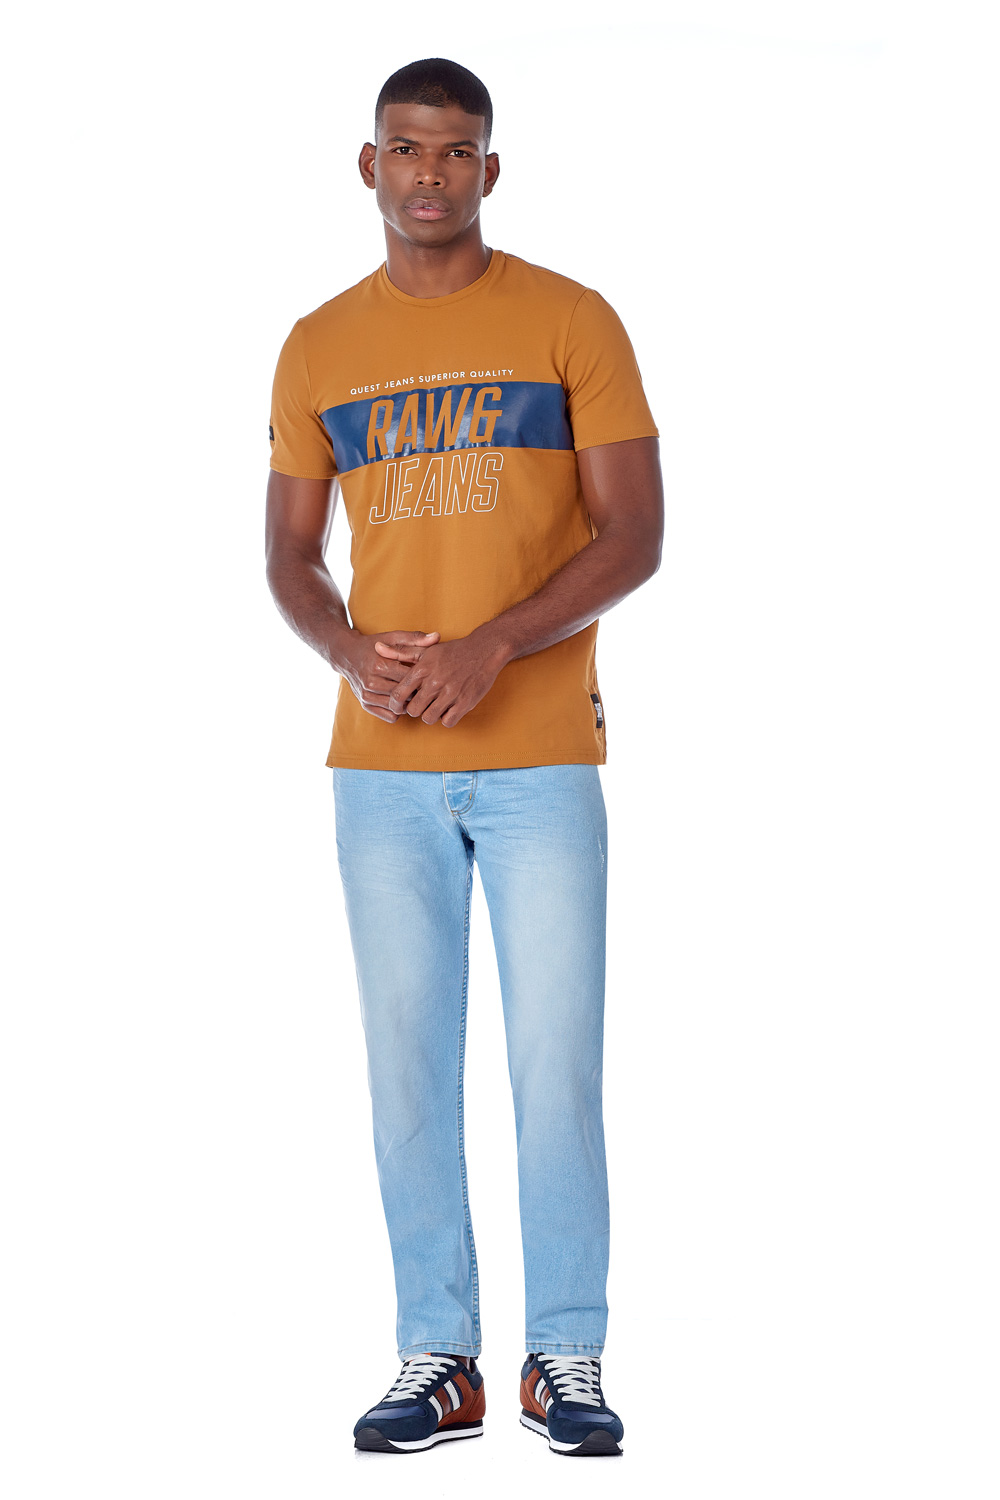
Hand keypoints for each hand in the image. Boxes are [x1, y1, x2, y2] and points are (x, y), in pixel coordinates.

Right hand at [339, 629, 439, 721]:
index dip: (423, 678)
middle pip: (404, 694)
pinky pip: (390, 716)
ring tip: (415, 694)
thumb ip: (415, 638)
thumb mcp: (392, 637)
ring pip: (398, 707)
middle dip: (418, 692)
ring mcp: (366, 695)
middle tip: (427, 689)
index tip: (430, 675)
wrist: (346, 655)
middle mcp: (371, 681)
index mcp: (379, 664)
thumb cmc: (372, 645)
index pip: (410, 677)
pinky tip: (403, 701)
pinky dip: (399, 711)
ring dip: (409, 703)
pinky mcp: (364, 704)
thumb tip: (437, 637)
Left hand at [375, 631, 508, 726]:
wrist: (484, 650)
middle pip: (413, 710)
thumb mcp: (426, 650)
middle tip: (421, 704)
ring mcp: (450, 693)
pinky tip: (449, 709)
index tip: (399, 705)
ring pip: (429, 718)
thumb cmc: (453, 651)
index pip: (399, 694)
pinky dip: (447, 718)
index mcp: (422, 669)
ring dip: (430, 715)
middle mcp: (435, 682)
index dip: (396, 704)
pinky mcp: (465, 702)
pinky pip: (447, 722)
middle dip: (415, 710)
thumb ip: (401, 652)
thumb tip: (376, 648)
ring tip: (435, 706)